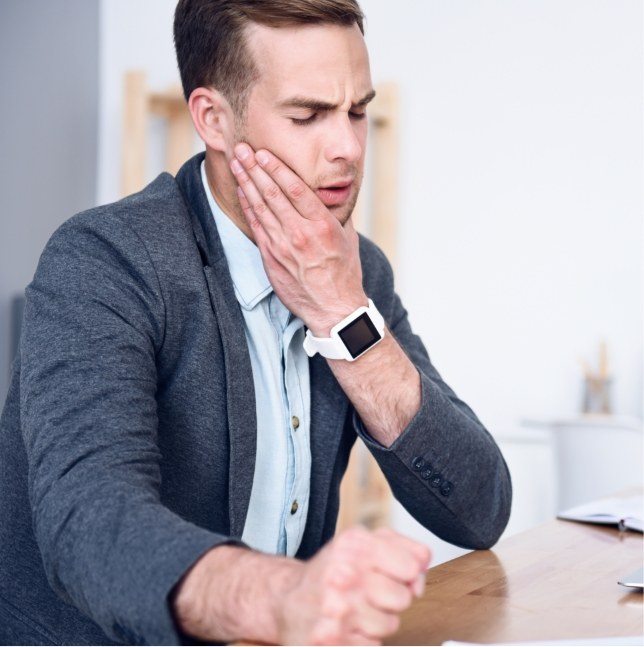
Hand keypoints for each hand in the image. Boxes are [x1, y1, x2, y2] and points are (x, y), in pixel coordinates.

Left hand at [230, 143, 366, 335]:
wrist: (334, 308)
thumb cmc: (343, 272)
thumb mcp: (347, 237)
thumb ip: (334, 213)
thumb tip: (328, 193)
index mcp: (322, 224)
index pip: (295, 188)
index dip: (276, 167)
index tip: (263, 152)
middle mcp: (300, 233)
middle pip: (272, 193)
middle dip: (255, 168)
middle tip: (242, 148)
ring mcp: (283, 246)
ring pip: (260, 207)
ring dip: (246, 182)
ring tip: (237, 163)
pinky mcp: (271, 258)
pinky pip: (257, 227)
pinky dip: (248, 207)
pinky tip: (242, 191)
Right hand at [277, 526, 430, 644]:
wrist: (287, 599)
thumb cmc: (331, 571)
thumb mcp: (361, 544)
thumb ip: (400, 547)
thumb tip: (424, 563)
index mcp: (354, 545)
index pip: (412, 564)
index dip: (409, 573)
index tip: (395, 573)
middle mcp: (343, 573)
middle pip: (403, 597)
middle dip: (392, 599)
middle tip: (371, 593)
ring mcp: (336, 609)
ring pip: (389, 624)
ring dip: (377, 621)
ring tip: (356, 610)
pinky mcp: (331, 640)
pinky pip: (373, 645)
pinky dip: (363, 639)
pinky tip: (347, 626)